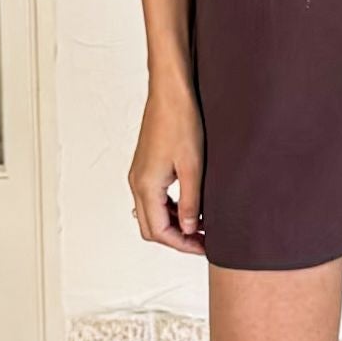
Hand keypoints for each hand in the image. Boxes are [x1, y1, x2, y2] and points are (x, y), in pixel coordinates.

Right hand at [130, 76, 205, 254]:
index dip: (183, 244)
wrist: (170, 92)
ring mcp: (139, 175)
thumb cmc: (182, 122)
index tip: (205, 247)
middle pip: (151, 228)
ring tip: (201, 227)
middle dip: (177, 239)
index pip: (160, 231)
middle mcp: (137, 183)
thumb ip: (191, 202)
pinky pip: (153, 199)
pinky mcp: (145, 167)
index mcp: (146, 186)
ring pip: (151, 214)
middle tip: (203, 242)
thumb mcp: (193, 167)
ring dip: (174, 225)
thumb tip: (190, 229)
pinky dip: (170, 209)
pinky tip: (191, 207)